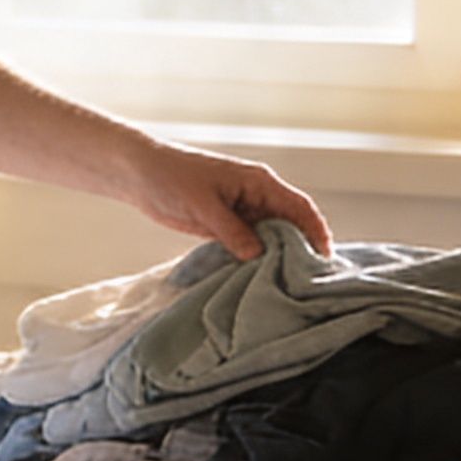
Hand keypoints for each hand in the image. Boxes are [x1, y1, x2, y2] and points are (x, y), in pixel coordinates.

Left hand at [117, 137, 331, 260]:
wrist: (138, 174)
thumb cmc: (171, 176)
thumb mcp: (203, 205)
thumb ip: (231, 230)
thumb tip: (257, 254)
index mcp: (259, 183)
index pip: (299, 207)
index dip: (316, 231)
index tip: (323, 258)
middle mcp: (256, 198)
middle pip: (289, 226)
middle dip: (299, 250)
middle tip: (305, 281)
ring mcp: (241, 213)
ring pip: (269, 238)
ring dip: (276, 258)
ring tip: (285, 285)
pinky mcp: (225, 227)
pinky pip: (248, 245)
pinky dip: (254, 259)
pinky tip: (257, 278)